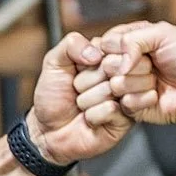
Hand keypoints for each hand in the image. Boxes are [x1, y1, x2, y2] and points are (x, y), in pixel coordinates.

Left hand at [28, 32, 132, 163]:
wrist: (48, 130)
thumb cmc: (53, 96)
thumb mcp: (54, 62)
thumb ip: (72, 44)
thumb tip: (96, 51)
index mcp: (105, 57)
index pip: (112, 47)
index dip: (90, 62)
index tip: (79, 70)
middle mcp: (120, 75)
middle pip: (115, 67)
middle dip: (87, 81)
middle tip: (79, 89)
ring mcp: (126, 96)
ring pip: (113, 88)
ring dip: (88, 100)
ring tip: (83, 104)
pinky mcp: (127, 119)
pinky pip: (112, 109)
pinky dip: (93, 115)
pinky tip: (91, 118)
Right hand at [88, 21, 175, 124]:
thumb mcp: (163, 33)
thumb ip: (133, 39)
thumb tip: (118, 64)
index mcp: (126, 41)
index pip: (104, 43)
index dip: (121, 48)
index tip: (143, 49)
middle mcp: (121, 63)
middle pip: (107, 64)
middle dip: (137, 65)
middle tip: (153, 65)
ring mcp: (124, 85)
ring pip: (116, 84)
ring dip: (143, 82)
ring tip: (156, 80)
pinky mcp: (129, 106)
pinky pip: (126, 102)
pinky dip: (145, 98)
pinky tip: (156, 95)